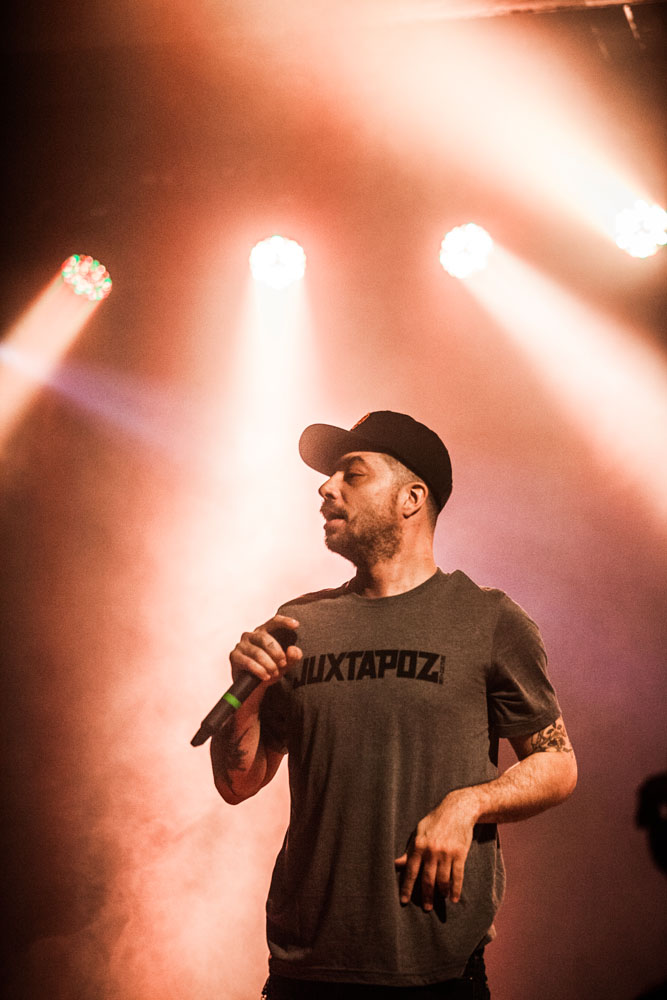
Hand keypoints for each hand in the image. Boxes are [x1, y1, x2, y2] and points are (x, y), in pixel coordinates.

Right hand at [230, 615, 300, 686]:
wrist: (253, 687)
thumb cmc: (269, 670)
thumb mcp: (284, 665)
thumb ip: (292, 657)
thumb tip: (293, 650)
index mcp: (264, 632)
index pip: (273, 622)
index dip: (284, 622)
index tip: (296, 625)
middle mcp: (251, 635)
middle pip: (265, 638)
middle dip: (276, 652)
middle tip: (283, 664)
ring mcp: (241, 645)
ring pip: (257, 652)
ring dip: (269, 664)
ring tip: (274, 673)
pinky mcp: (234, 656)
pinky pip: (248, 662)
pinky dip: (259, 670)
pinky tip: (266, 676)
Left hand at [394, 789, 478, 909]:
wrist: (457, 809)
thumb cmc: (435, 821)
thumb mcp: (418, 832)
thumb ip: (409, 851)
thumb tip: (395, 864)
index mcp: (419, 846)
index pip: (411, 871)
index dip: (406, 887)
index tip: (403, 901)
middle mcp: (432, 851)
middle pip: (427, 879)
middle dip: (426, 896)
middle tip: (426, 908)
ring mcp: (446, 853)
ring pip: (443, 880)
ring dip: (441, 893)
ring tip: (440, 899)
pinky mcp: (460, 854)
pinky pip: (457, 876)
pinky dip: (455, 889)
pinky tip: (453, 898)